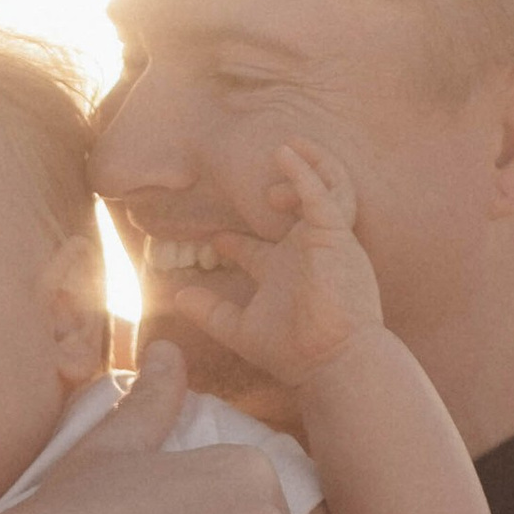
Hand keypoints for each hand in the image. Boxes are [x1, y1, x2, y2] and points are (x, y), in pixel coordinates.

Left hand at [156, 142, 384, 387]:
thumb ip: (209, 312)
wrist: (332, 362)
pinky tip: (286, 153)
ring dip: (306, 168)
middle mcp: (307, 252)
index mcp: (286, 273)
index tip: (215, 238)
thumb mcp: (241, 329)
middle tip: (257, 186)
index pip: (259, 248)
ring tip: (283, 151)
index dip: (236, 241)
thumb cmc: (295, 351)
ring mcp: (325, 241)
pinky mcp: (336, 235)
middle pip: (301, 206)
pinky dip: (306, 171)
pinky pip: (325, 193)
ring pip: (327, 188)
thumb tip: (177, 296)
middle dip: (285, 185)